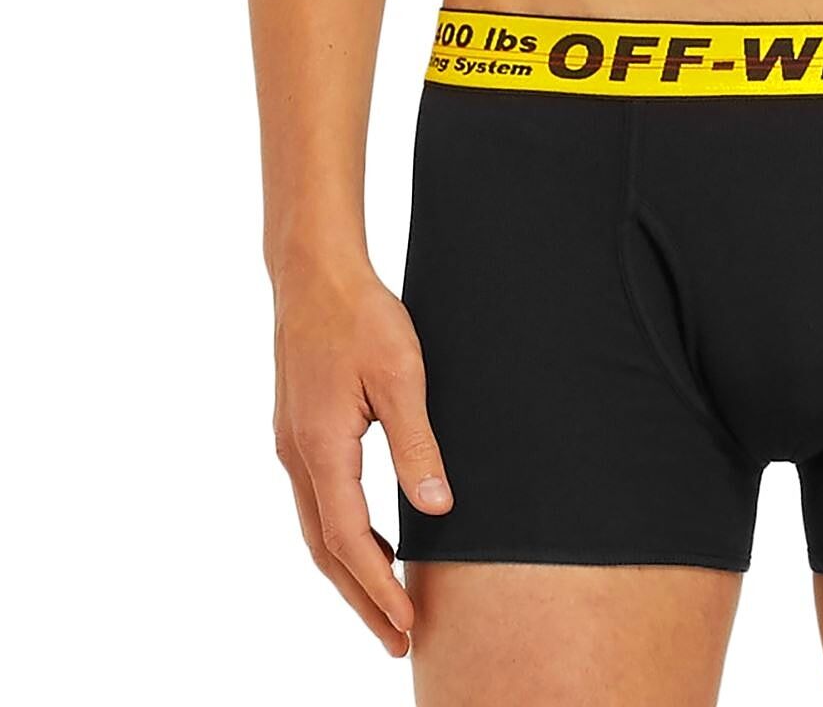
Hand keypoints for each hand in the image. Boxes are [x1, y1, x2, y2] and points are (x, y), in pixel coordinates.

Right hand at [271, 261, 452, 654]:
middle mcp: (297, 456)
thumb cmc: (361, 316)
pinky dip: (341, 535)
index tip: (407, 624)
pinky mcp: (298, 432)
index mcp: (321, 449)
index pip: (350, 541)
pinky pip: (318, 502)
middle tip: (397, 642)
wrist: (314, 273)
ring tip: (386, 605)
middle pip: (326, 550)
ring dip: (350, 571)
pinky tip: (371, 539)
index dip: (379, 587)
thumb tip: (437, 508)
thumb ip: (417, 443)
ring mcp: (292, 445)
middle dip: (361, 599)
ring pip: (318, 529)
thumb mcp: (400, 376)